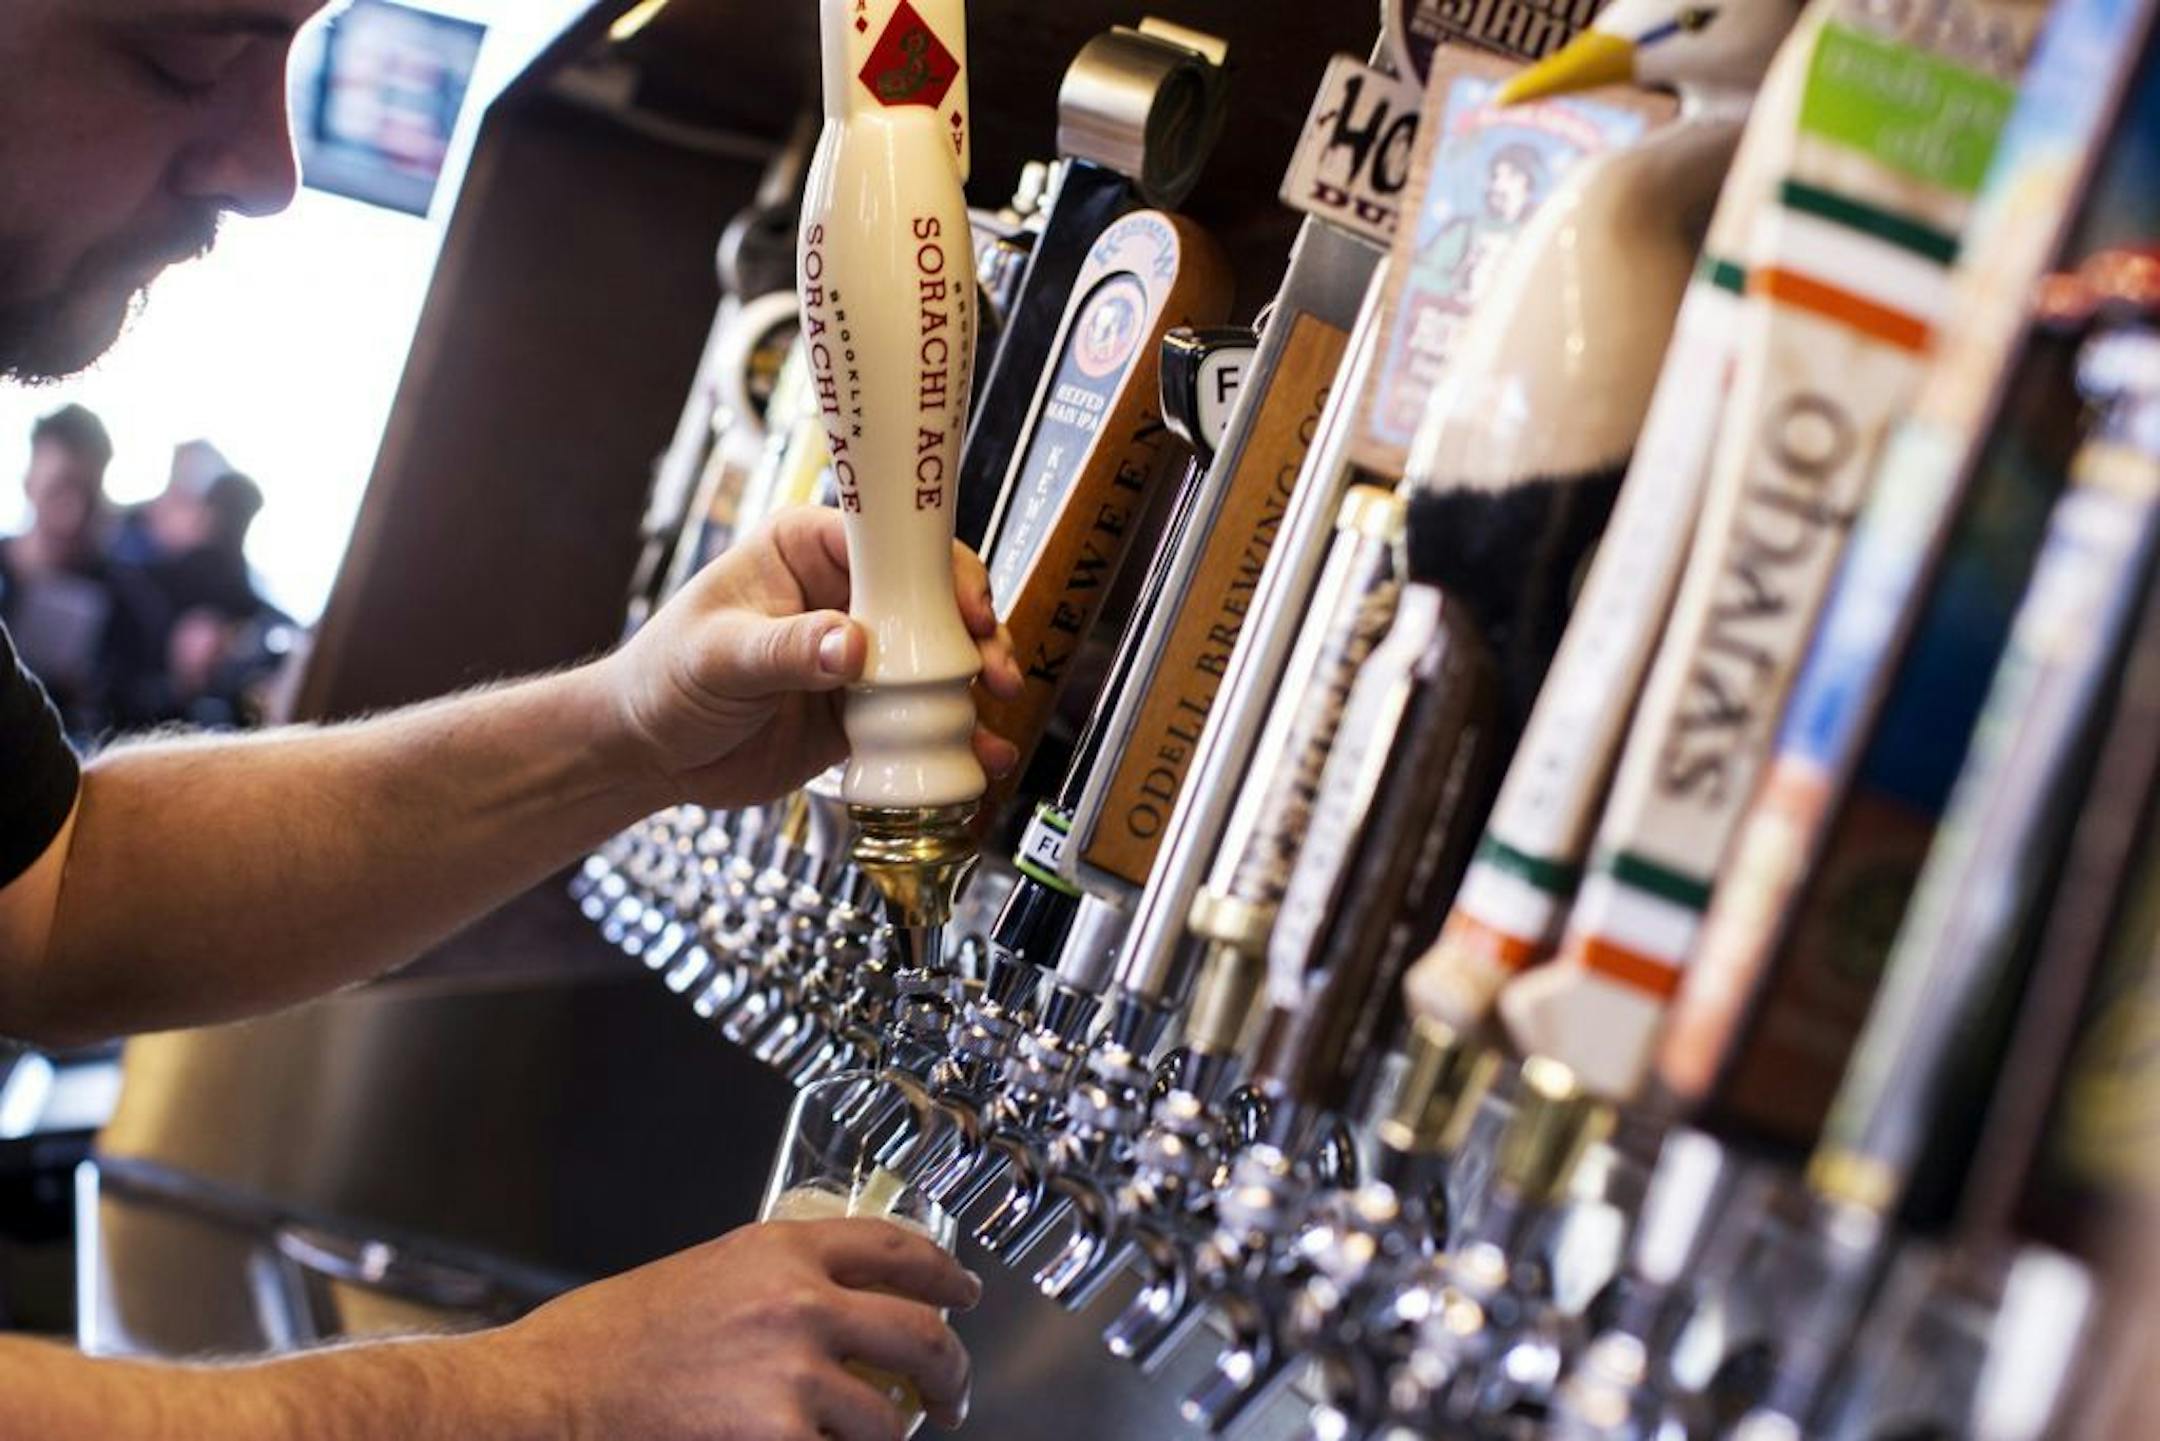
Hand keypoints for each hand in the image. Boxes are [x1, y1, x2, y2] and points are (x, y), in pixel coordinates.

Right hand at [491, 1218, 980, 1440]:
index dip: (944, 1274)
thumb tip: (826, 1307)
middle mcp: (799, 1305)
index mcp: (778, 1251)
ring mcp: (794, 1378)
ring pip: (888, 1416)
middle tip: (951, 1393)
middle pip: (920, 1332)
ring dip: (892, 1435)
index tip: (962, 1294)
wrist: (545, 1396)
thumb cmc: (601, 1343)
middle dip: (950, 1371)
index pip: (896, 1248)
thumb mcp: (701, 1278)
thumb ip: (772, 1284)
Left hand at [605, 506, 1023, 807]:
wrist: (648, 755)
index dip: (937, 568)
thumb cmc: (664, 681)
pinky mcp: (864, 709)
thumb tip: (854, 645)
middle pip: (931, 597)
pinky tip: (980, 754)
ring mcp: (859, 653)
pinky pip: (922, 716)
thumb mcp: (719, 656)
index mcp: (805, 550)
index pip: (888, 540)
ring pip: (938, 656)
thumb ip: (787, 650)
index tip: (966, 606)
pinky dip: (956, 734)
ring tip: (999, 708)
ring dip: (977, 680)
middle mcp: (842, 594)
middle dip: (974, 628)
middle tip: (993, 665)